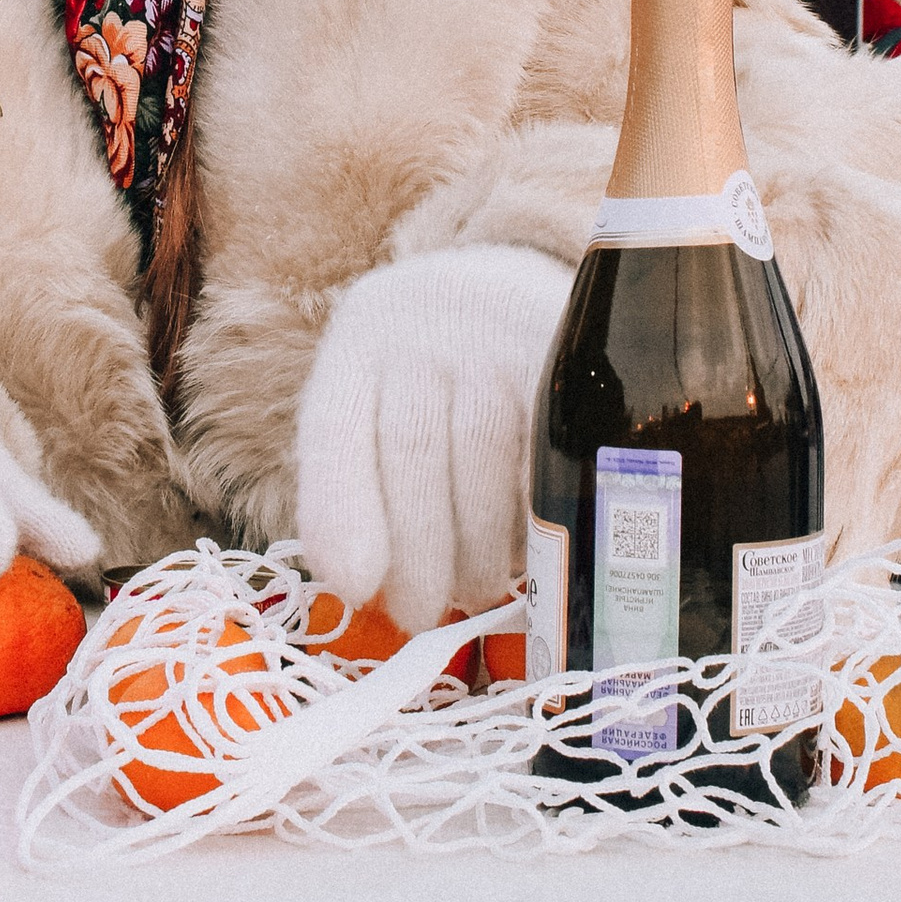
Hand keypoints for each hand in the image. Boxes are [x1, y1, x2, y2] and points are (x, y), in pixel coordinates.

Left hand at [295, 245, 572, 629]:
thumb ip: (354, 489)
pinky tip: (534, 541)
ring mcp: (497, 326)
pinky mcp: (564, 343)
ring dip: (483, 540)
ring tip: (478, 589)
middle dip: (419, 552)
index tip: (357, 588)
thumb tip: (356, 586)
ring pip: (486, 444)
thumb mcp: (374, 411)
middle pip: (414, 446)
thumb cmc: (433, 381)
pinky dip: (541, 500)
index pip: (337, 428)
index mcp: (360, 344)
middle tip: (424, 615)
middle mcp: (423, 322)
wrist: (515, 287)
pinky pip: (551, 433)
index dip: (343, 513)